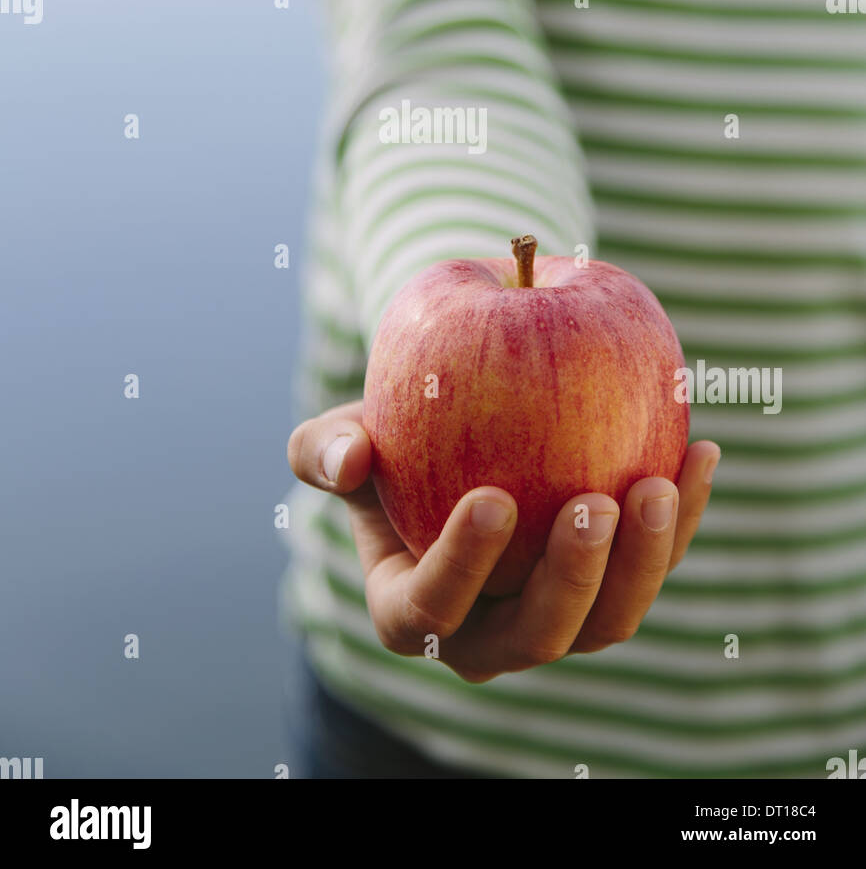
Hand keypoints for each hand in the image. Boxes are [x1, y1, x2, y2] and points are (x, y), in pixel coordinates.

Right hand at [288, 401, 719, 683]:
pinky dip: (684, 516)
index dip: (462, 566)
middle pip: (538, 633)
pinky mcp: (614, 586)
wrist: (457, 437)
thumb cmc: (390, 440)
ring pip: (609, 620)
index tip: (492, 498)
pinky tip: (701, 451)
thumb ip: (326, 450)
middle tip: (593, 502)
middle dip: (571, 579)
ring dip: (642, 562)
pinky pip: (654, 567)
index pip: (433, 609)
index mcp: (413, 611)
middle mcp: (490, 634)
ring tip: (656, 485)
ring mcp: (560, 617)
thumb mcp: (345, 438)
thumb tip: (351, 457)